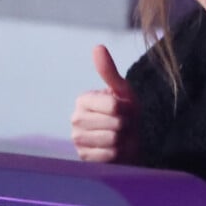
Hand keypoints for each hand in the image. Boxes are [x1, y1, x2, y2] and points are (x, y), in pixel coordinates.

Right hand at [71, 45, 139, 163]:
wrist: (129, 141)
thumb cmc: (126, 112)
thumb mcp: (122, 90)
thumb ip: (109, 71)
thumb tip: (97, 46)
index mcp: (83, 100)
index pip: (114, 105)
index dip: (128, 108)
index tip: (125, 109)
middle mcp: (75, 119)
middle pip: (115, 124)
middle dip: (126, 125)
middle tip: (124, 124)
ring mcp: (77, 140)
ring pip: (112, 140)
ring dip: (123, 139)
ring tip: (120, 136)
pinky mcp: (83, 159)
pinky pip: (108, 156)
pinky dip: (117, 153)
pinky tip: (115, 150)